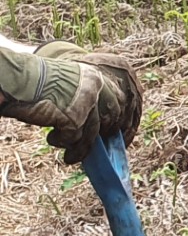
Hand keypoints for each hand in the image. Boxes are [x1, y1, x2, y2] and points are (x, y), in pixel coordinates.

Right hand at [0, 42, 142, 164]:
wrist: (19, 79)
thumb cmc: (39, 84)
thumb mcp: (70, 86)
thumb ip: (86, 100)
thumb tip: (101, 127)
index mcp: (97, 79)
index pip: (119, 104)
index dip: (121, 123)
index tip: (120, 137)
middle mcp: (96, 90)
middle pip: (109, 120)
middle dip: (102, 138)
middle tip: (92, 149)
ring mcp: (85, 104)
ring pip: (90, 134)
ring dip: (80, 148)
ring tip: (70, 156)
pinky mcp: (72, 117)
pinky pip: (73, 138)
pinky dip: (62, 142)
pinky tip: (52, 138)